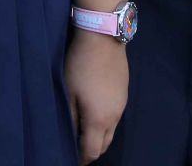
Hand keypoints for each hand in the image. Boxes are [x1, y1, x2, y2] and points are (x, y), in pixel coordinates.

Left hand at [65, 30, 127, 163]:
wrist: (103, 38)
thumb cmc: (80, 64)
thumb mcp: (68, 91)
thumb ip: (70, 116)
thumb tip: (69, 135)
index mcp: (99, 120)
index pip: (92, 151)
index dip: (80, 158)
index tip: (69, 158)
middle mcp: (114, 117)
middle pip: (104, 145)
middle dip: (90, 150)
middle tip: (75, 146)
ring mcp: (121, 106)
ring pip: (111, 132)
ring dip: (98, 136)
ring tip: (82, 131)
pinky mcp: (123, 95)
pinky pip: (114, 118)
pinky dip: (104, 124)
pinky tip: (92, 113)